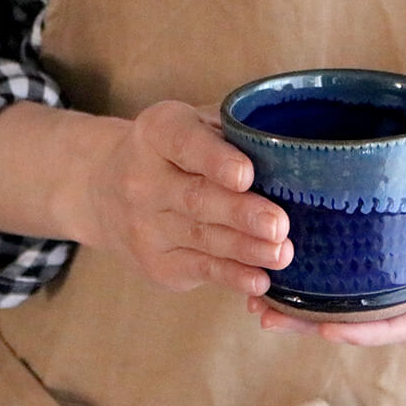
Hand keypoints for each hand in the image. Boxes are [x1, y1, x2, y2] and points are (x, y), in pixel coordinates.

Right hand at [81, 100, 291, 294]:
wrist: (107, 192)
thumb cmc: (176, 153)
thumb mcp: (195, 125)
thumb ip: (235, 130)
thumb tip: (299, 146)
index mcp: (157, 133)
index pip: (185, 144)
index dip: (216, 160)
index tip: (245, 174)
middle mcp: (142, 180)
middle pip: (196, 199)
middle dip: (240, 213)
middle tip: (278, 224)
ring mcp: (146, 227)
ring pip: (202, 238)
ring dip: (246, 249)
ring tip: (282, 253)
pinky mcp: (157, 264)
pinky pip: (200, 269)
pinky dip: (232, 277)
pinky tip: (259, 280)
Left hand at [248, 97, 405, 343]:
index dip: (376, 329)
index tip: (324, 330)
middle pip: (395, 319)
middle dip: (333, 323)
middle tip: (266, 315)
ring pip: (392, 301)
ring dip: (338, 303)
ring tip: (274, 295)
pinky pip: (401, 272)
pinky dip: (361, 275)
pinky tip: (322, 261)